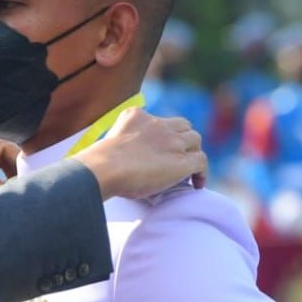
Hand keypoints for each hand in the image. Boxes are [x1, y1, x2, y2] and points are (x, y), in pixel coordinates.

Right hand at [76, 108, 206, 200]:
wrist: (106, 168)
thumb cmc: (100, 163)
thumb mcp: (108, 142)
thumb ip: (119, 142)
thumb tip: (116, 158)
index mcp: (137, 116)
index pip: (160, 120)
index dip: (166, 134)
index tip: (163, 148)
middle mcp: (158, 124)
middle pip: (183, 126)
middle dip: (183, 140)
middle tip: (179, 157)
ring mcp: (172, 142)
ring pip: (195, 141)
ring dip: (193, 153)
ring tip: (190, 171)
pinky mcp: (182, 160)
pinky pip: (202, 161)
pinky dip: (202, 172)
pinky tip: (198, 184)